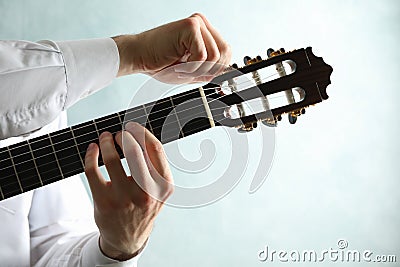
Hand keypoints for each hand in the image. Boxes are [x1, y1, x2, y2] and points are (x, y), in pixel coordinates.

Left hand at [84, 122, 173, 260]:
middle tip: (119, 133)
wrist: (128, 238)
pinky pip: (93, 170)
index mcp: (163, 185)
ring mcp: (124, 198)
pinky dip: (91, 155)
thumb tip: (141, 134)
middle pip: (134, 151)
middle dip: (124, 135)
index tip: (133, 126)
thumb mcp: (159, 190)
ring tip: (104, 138)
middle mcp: (146, 192)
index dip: (142, 132)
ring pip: (112, 158)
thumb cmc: (143, 207)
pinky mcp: (104, 201)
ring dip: (106, 141)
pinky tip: (92, 150)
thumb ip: (156, 167)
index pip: (155, 149)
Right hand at [112, 13, 230, 82]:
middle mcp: (202, 24)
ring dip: (198, 70)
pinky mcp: (190, 26)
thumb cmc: (160, 63)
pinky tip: (177, 66)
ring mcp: (197, 23)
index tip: (201, 76)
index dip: (217, 69)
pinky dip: (191, 68)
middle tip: (190, 74)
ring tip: (182, 70)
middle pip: (225, 53)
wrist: (138, 57)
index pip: (226, 52)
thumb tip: (228, 74)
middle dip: (210, 70)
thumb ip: (210, 70)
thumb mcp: (192, 70)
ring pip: (215, 56)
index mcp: (204, 32)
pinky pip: (203, 56)